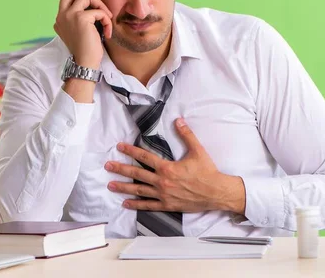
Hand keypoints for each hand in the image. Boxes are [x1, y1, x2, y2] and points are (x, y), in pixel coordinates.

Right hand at [54, 0, 112, 68]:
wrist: (85, 63)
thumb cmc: (85, 49)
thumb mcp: (80, 30)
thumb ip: (80, 16)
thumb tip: (89, 1)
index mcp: (60, 18)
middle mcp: (62, 15)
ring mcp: (70, 15)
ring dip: (101, 5)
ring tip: (106, 18)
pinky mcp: (81, 18)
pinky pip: (99, 11)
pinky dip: (106, 20)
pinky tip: (107, 32)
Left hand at [105, 118, 245, 213]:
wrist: (217, 193)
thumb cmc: (207, 172)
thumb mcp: (198, 150)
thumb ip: (186, 134)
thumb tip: (178, 120)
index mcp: (167, 167)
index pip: (145, 157)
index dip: (131, 151)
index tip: (119, 147)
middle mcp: (162, 181)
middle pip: (137, 174)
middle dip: (121, 169)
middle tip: (108, 166)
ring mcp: (163, 195)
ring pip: (139, 190)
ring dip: (124, 187)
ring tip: (110, 184)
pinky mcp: (167, 205)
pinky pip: (148, 205)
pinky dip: (136, 205)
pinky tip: (125, 203)